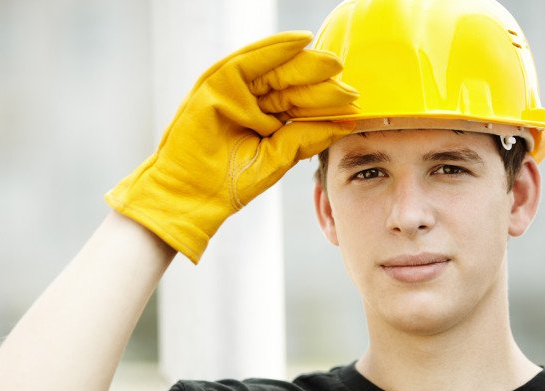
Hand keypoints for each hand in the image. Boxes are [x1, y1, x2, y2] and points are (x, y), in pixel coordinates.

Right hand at [106, 31, 357, 262]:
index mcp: (265, 124)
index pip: (299, 107)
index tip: (352, 103)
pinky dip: (275, 49)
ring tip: (332, 63)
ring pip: (276, 71)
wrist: (192, 193)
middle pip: (291, 87)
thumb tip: (341, 124)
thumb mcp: (275, 159)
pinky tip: (302, 43)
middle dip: (320, 82)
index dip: (325, 102)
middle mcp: (252, 105)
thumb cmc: (230, 182)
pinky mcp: (219, 82)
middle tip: (348, 83)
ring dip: (304, 64)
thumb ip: (304, 138)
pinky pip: (251, 60)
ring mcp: (235, 92)